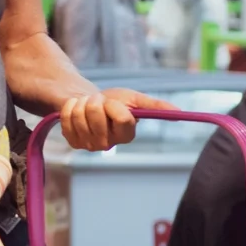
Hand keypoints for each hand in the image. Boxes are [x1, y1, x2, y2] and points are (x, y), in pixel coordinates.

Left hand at [57, 89, 176, 150]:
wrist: (89, 102)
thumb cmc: (114, 101)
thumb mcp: (134, 99)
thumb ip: (156, 106)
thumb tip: (179, 112)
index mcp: (128, 135)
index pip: (122, 118)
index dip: (114, 105)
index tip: (111, 101)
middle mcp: (109, 144)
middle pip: (97, 115)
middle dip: (95, 101)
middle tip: (97, 102)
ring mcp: (90, 145)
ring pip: (79, 116)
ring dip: (81, 103)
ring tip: (87, 105)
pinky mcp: (73, 142)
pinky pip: (66, 119)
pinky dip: (69, 107)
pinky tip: (75, 110)